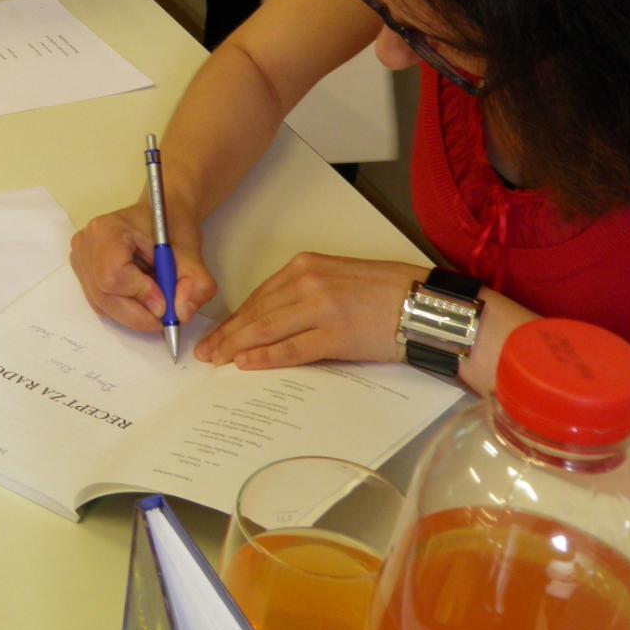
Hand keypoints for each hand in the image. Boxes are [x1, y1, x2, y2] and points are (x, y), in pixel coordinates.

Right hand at [69, 203, 217, 334]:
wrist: (163, 216)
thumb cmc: (172, 229)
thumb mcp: (193, 256)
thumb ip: (196, 286)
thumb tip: (182, 314)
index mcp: (107, 230)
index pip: (113, 275)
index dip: (141, 294)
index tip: (165, 301)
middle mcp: (86, 244)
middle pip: (105, 296)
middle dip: (139, 313)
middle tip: (165, 315)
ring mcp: (80, 259)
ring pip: (103, 305)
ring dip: (134, 313)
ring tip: (155, 298)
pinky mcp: (82, 273)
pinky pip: (102, 304)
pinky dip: (125, 309)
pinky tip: (141, 295)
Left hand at [196, 252, 427, 368]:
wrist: (423, 304)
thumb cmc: (385, 291)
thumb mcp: (337, 278)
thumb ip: (304, 291)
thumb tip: (272, 317)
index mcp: (306, 265)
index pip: (259, 295)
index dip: (235, 317)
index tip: (217, 332)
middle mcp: (308, 282)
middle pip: (256, 312)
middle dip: (227, 334)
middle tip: (206, 351)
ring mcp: (320, 308)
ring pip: (266, 330)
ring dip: (237, 347)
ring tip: (217, 360)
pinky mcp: (334, 335)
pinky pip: (290, 349)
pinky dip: (265, 357)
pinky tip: (246, 363)